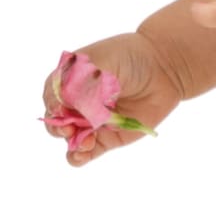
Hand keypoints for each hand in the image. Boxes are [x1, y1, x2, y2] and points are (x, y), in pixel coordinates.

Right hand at [40, 30, 175, 164]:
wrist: (163, 68)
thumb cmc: (130, 57)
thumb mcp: (101, 62)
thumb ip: (80, 82)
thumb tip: (64, 106)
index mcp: (70, 80)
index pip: (52, 96)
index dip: (53, 104)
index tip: (61, 108)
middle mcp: (77, 103)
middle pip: (56, 121)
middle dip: (58, 128)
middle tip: (69, 129)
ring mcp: (91, 122)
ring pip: (70, 140)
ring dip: (71, 144)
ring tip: (86, 141)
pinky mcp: (107, 139)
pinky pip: (86, 153)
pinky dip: (79, 157)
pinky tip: (81, 156)